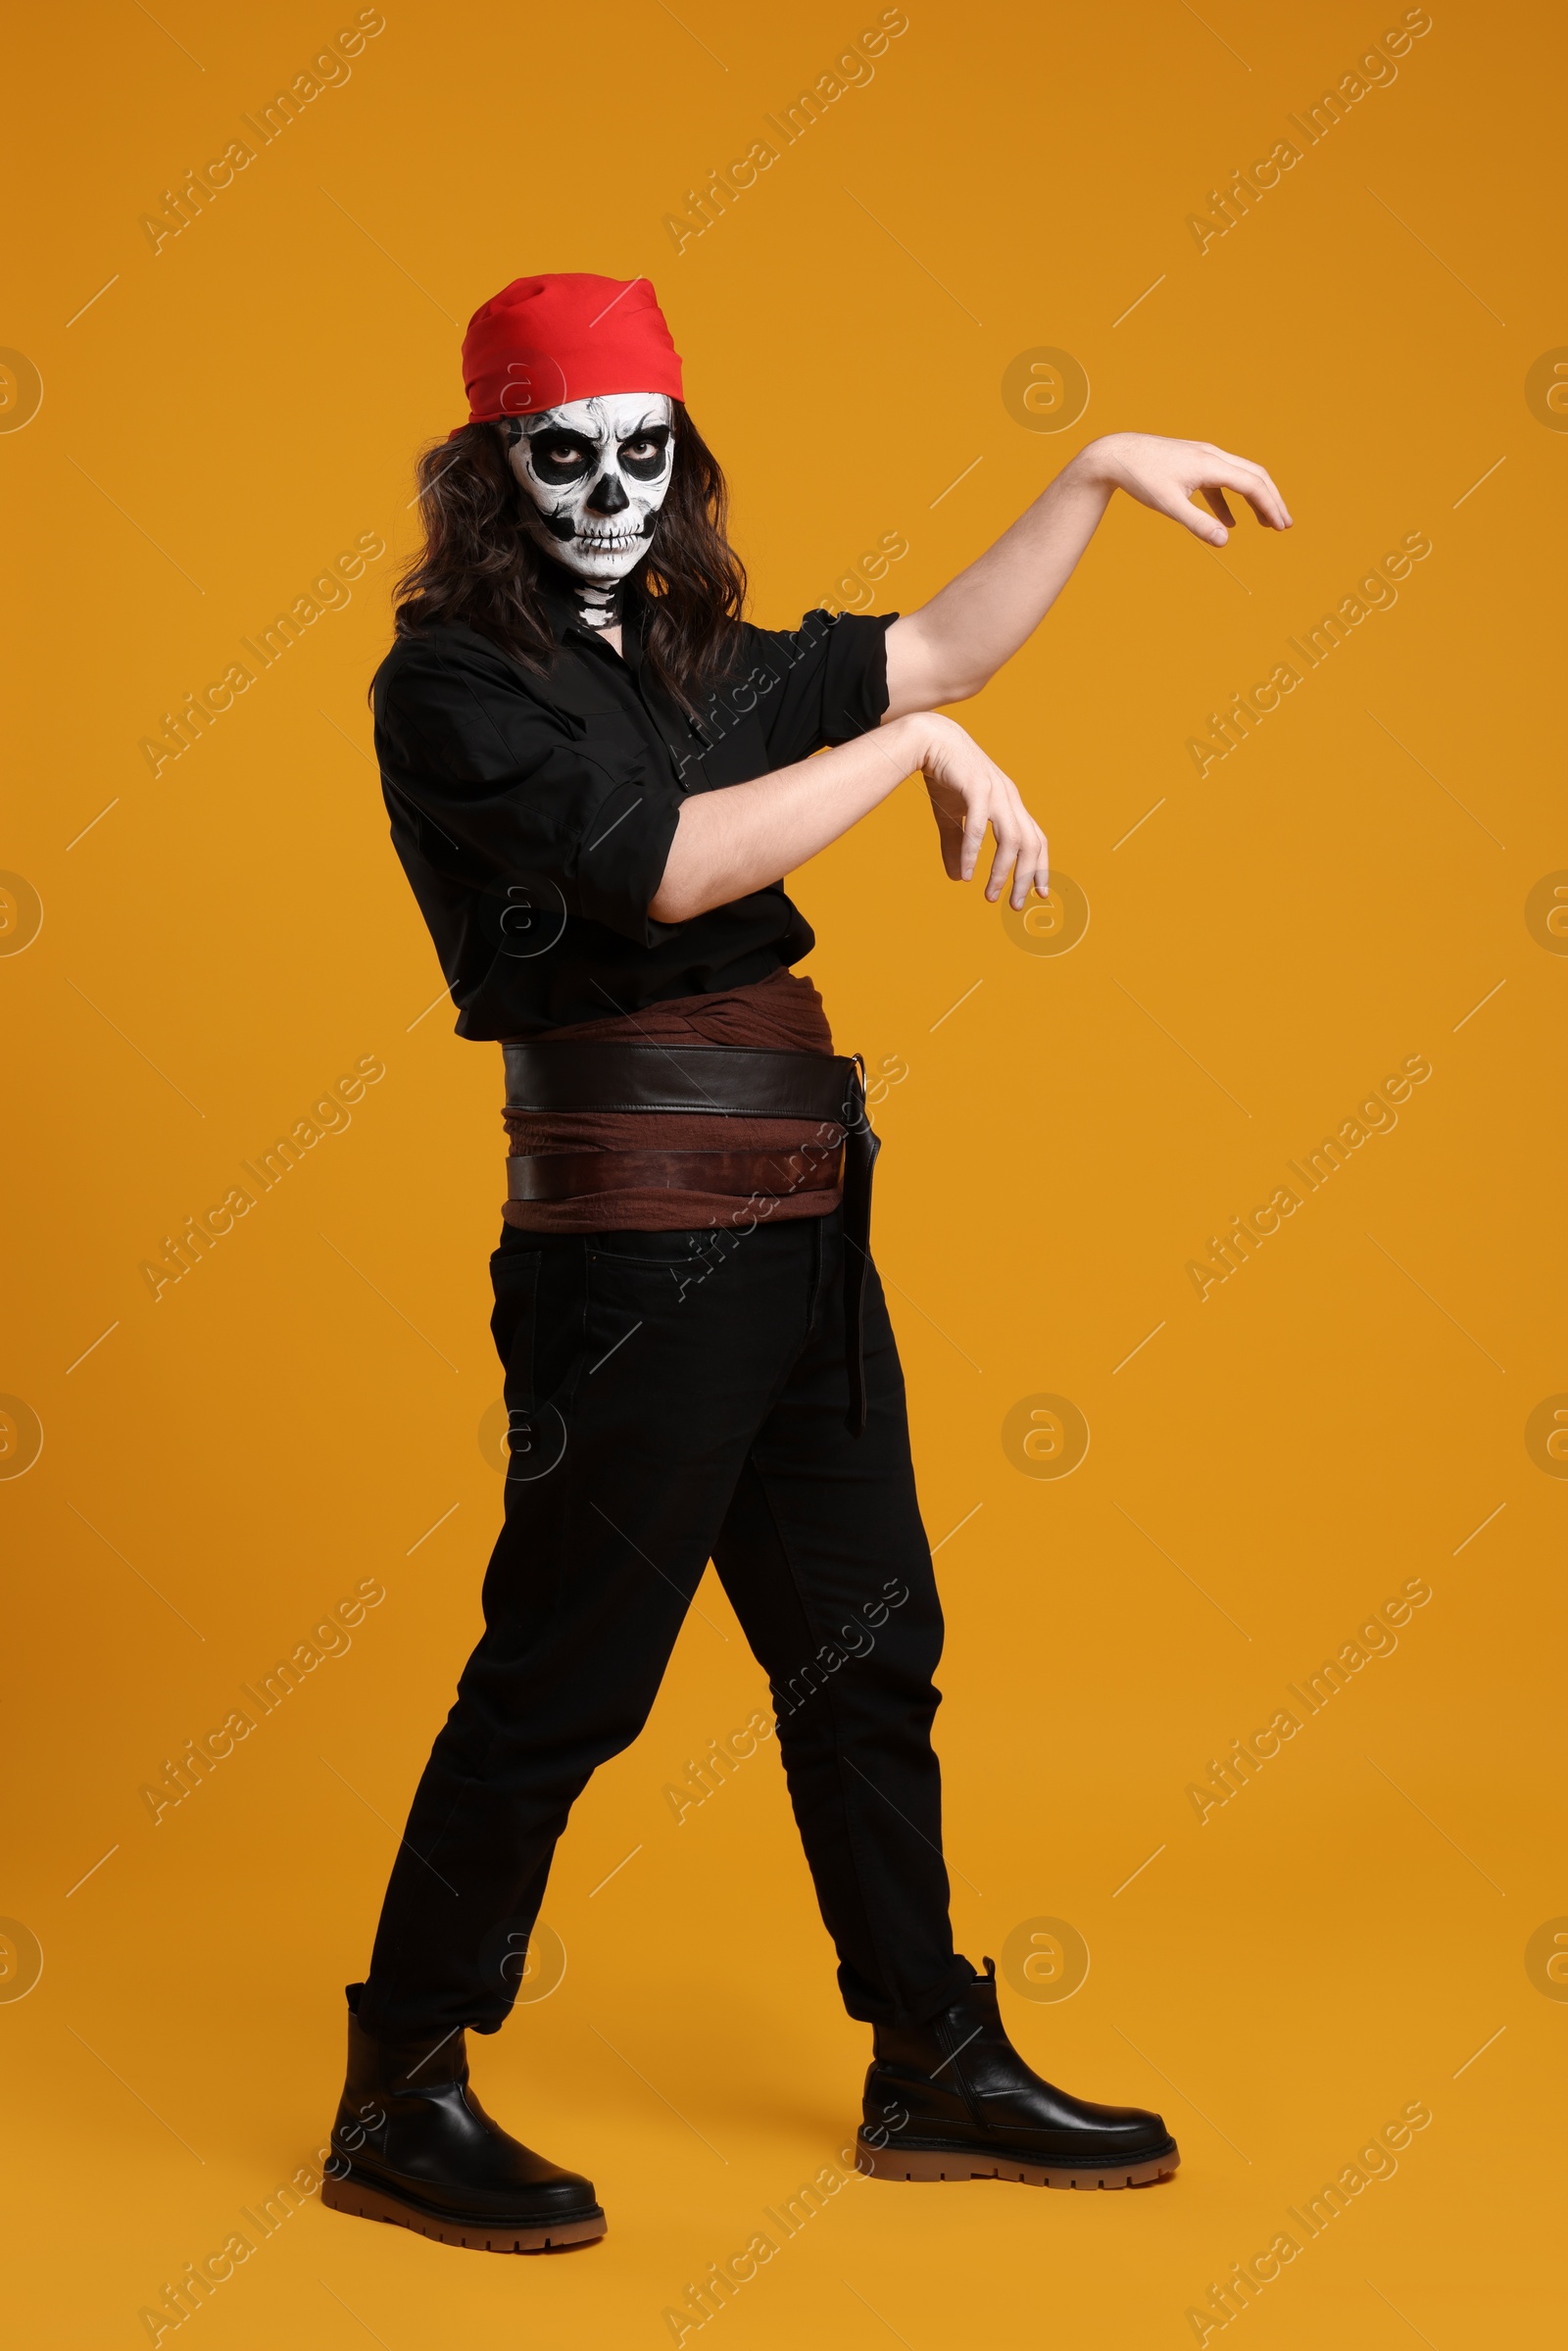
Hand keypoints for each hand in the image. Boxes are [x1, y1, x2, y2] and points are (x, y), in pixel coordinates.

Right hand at [899, 714, 1048, 909]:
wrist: (930, 740)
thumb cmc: (945, 777)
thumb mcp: (951, 816)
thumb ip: (957, 846)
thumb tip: (958, 878)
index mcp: (1010, 804)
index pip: (1036, 839)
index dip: (1040, 867)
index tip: (1039, 893)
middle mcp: (1009, 799)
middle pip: (1030, 844)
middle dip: (1025, 877)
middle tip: (1014, 905)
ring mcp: (995, 792)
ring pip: (1010, 839)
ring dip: (1002, 871)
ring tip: (990, 895)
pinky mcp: (976, 787)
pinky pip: (979, 827)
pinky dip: (973, 852)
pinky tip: (967, 873)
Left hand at [1074, 432, 1291, 546]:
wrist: (1115, 455)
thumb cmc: (1141, 478)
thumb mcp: (1168, 505)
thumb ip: (1198, 524)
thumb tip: (1225, 541)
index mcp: (1210, 464)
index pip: (1252, 484)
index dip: (1270, 506)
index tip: (1281, 526)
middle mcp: (1212, 455)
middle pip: (1254, 476)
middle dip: (1271, 501)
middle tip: (1284, 525)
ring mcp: (1203, 457)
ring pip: (1239, 477)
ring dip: (1254, 500)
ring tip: (1265, 525)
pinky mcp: (1192, 463)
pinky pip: (1219, 482)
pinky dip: (1229, 502)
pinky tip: (1229, 523)